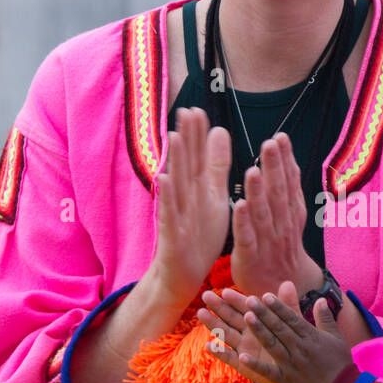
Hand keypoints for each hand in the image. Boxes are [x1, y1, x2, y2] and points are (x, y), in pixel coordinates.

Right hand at [152, 108, 231, 306]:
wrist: (185, 273)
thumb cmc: (200, 234)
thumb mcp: (213, 195)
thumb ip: (216, 164)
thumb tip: (219, 130)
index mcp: (199, 187)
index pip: (199, 156)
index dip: (198, 134)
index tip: (198, 109)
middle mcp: (186, 196)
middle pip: (186, 164)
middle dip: (187, 138)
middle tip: (186, 110)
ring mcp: (177, 213)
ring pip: (177, 183)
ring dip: (176, 160)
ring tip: (174, 135)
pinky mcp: (173, 233)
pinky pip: (170, 213)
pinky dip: (167, 197)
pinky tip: (164, 180)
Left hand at [197, 281, 353, 382]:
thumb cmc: (340, 364)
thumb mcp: (336, 337)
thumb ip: (325, 318)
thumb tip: (321, 299)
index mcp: (311, 337)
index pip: (292, 318)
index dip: (278, 307)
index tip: (266, 295)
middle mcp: (299, 348)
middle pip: (279, 328)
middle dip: (264, 313)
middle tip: (250, 300)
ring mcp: (291, 365)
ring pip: (272, 344)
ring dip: (259, 331)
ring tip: (247, 317)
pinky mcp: (285, 381)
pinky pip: (268, 372)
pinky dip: (255, 365)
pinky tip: (242, 356)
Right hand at [198, 284, 285, 382]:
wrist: (294, 369)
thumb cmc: (290, 342)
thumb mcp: (291, 324)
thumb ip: (287, 305)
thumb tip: (288, 283)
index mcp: (259, 320)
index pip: (245, 306)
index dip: (236, 299)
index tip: (225, 291)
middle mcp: (247, 332)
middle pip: (231, 317)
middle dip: (218, 306)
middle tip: (206, 295)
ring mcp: (243, 348)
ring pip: (226, 333)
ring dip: (213, 324)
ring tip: (201, 313)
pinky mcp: (242, 365)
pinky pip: (229, 357)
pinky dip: (220, 352)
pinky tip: (209, 346)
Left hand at [229, 134, 319, 298]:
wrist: (280, 287)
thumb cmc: (280, 246)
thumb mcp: (288, 217)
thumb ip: (285, 190)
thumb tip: (285, 159)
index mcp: (291, 213)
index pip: (289, 183)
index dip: (286, 160)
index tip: (280, 138)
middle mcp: (282, 225)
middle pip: (278, 193)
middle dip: (274, 168)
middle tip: (270, 143)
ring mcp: (267, 241)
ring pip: (263, 213)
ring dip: (258, 192)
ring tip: (253, 170)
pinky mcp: (250, 257)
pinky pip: (247, 238)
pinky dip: (243, 223)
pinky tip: (239, 206)